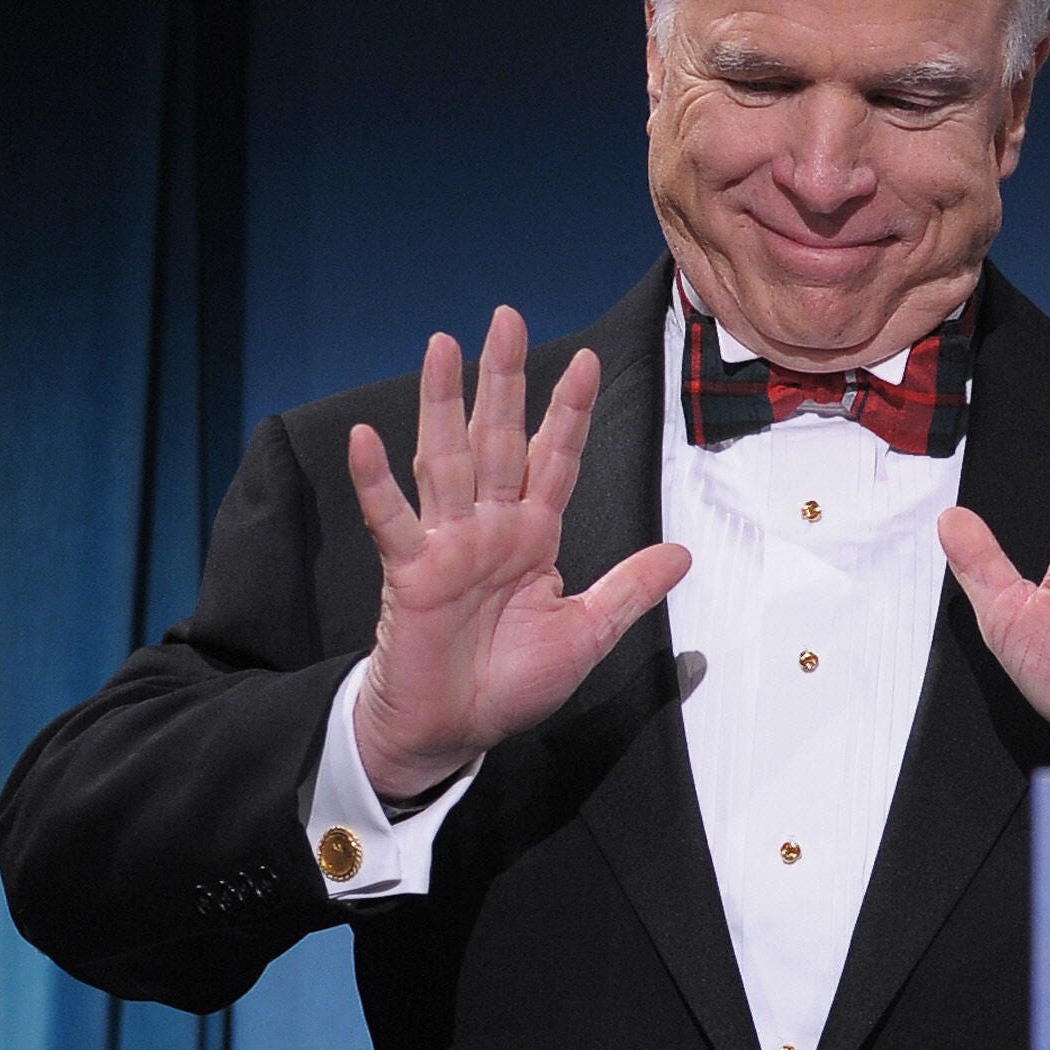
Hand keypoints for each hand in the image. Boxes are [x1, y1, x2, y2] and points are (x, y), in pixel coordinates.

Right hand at [349, 307, 691, 802]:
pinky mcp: (408, 571)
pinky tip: (365, 437)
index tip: (587, 361)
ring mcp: (446, 543)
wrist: (454, 731)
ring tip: (440, 345)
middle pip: (500, 437)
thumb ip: (629, 589)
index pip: (556, 458)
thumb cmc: (510, 683)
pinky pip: (390, 519)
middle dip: (504, 379)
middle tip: (507, 318)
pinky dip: (375, 480)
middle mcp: (490, 526)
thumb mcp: (587, 633)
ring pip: (447, 458)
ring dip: (441, 402)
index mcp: (533, 534)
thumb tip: (684, 554)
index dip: (569, 412)